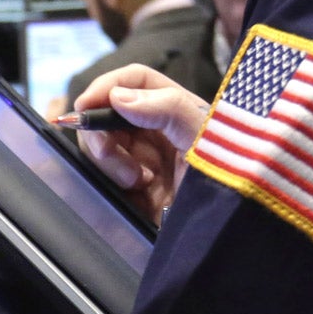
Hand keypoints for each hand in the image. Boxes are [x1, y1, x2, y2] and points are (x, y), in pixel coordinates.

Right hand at [71, 66, 209, 224]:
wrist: (223, 232)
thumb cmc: (227, 180)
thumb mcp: (204, 138)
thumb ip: (168, 109)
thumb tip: (118, 97)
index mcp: (176, 109)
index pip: (135, 81)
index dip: (107, 86)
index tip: (85, 106)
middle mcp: (156, 129)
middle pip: (107, 112)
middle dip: (100, 131)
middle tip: (106, 152)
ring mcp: (141, 159)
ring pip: (100, 144)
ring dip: (109, 160)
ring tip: (136, 181)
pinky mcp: (131, 189)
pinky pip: (102, 175)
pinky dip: (111, 182)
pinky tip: (136, 192)